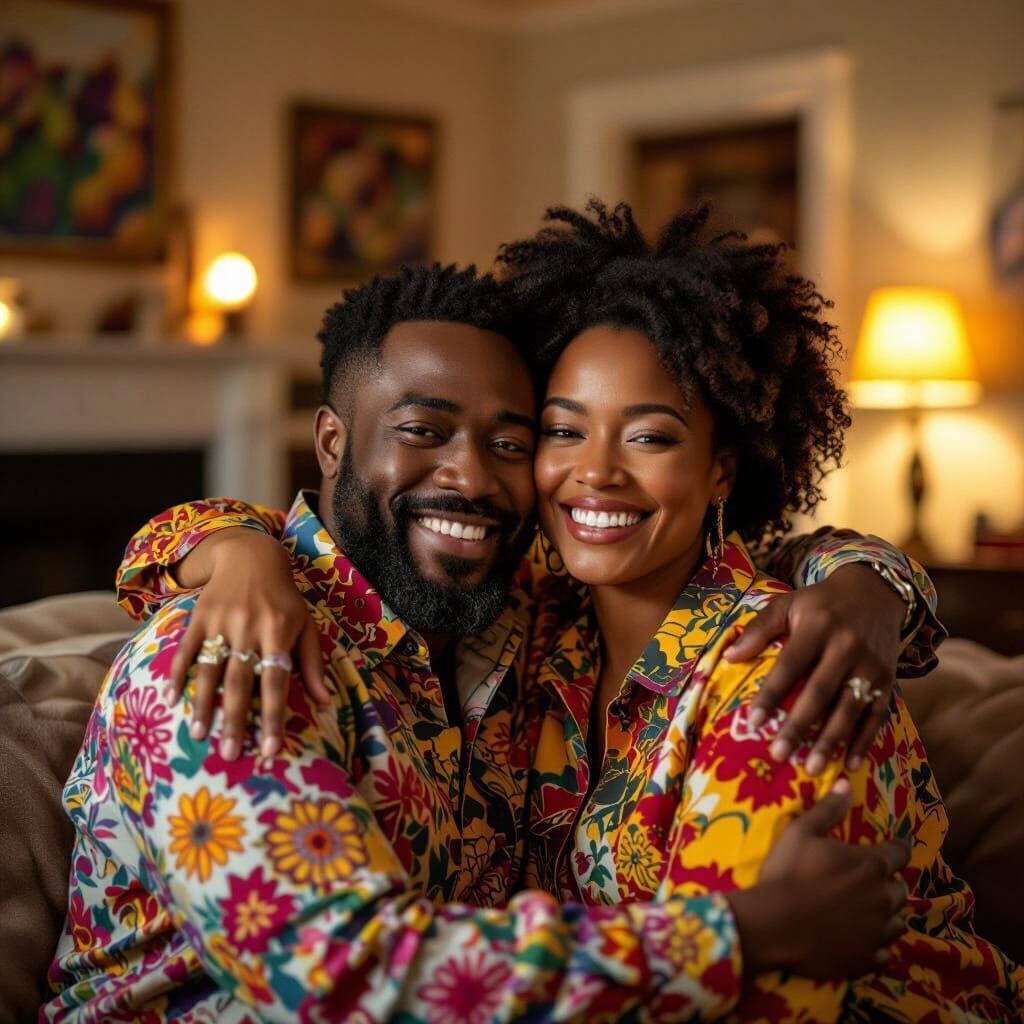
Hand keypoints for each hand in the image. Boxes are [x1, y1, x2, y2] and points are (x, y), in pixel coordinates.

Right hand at [167, 528, 331, 759]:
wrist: (251, 556)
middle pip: (241, 681)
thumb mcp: (306, 626)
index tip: (270, 749)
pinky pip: (186, 649)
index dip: (273, 717)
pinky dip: (177, 672)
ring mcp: (221, 621)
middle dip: (236, 720)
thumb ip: (312, 665)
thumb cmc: (284, 599)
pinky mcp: (198, 616)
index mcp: (279, 631)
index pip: (276, 681)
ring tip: (200, 735)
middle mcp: (249, 627)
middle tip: (230, 755)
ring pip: (210, 669)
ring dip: (204, 704)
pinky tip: (171, 698)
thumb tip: (325, 703)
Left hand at [725, 564, 904, 772]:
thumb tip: (730, 657)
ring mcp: (871, 665)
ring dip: (830, 741)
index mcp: (817, 627)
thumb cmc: (821, 603)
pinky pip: (877, 715)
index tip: (754, 721)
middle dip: (799, 726)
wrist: (876, 592)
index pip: (790, 665)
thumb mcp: (788, 604)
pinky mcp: (888, 680)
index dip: (771, 694)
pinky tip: (850, 765)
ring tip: (811, 768)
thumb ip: (759, 629)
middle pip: (820, 692)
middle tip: (778, 754)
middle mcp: (846, 647)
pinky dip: (864, 741)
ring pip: (849, 709)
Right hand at [728, 780, 909, 978]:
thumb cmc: (788, 873)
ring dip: (887, 914)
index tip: (889, 849)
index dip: (895, 849)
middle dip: (888, 883)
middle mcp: (882, 898)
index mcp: (870, 865)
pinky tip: (862, 939)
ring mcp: (877, 932)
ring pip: (898, 921)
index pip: (899, 852)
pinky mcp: (867, 959)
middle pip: (900, 888)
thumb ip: (828, 809)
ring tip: (869, 912)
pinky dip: (877, 944)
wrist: (774, 924)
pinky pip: (885, 952)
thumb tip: (847, 783)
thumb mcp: (802, 832)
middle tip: (868, 881)